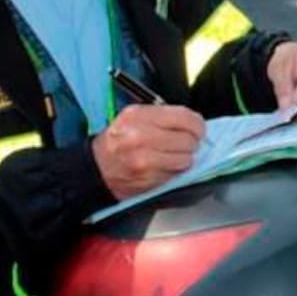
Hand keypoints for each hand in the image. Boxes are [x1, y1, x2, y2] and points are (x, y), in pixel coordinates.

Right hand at [91, 104, 205, 199]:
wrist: (97, 168)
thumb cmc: (118, 140)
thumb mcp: (134, 116)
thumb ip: (163, 116)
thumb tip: (193, 122)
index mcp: (139, 116)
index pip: (183, 117)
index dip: (197, 124)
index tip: (199, 128)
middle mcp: (141, 137)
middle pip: (188, 140)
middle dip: (192, 142)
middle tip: (187, 142)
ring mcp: (145, 161)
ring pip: (186, 159)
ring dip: (185, 158)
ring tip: (174, 154)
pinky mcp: (149, 179)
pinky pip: (176, 174)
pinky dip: (175, 170)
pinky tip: (165, 165)